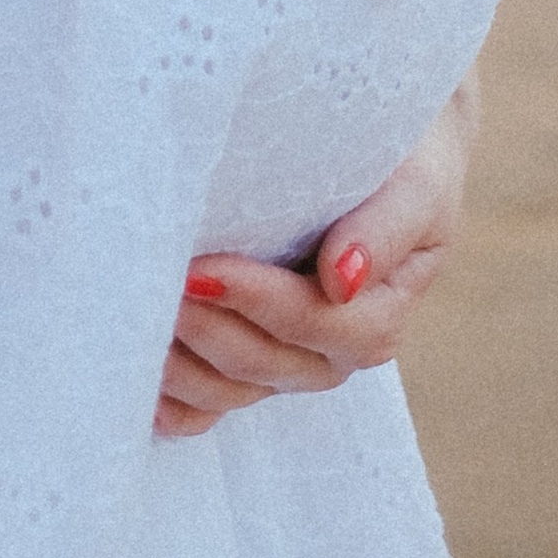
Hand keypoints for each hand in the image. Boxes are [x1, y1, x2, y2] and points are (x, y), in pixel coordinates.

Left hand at [155, 77, 477, 439]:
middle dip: (209, 328)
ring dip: (187, 365)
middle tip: (159, 286)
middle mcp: (337, 348)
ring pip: (238, 387)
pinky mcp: (258, 356)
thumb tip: (343, 279)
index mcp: (380, 311)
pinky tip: (151, 394)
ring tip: (141, 325)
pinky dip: (185, 404)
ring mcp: (295, 360)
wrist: (393, 152)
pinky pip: (220, 402)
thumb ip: (386, 228)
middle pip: (268, 361)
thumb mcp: (416, 184)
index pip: (318, 323)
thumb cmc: (404, 162)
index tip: (203, 269)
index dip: (259, 302)